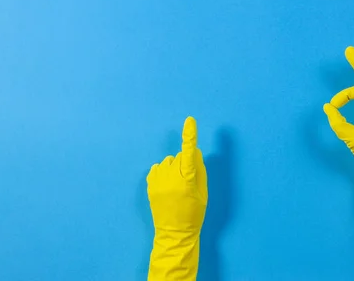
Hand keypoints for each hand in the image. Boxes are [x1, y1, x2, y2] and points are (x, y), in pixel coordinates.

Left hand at [147, 116, 207, 280]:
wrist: (175, 232)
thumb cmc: (194, 213)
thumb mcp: (203, 193)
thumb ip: (199, 171)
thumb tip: (195, 153)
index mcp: (188, 180)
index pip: (190, 153)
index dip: (190, 136)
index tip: (190, 121)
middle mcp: (172, 177)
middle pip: (180, 156)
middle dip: (186, 163)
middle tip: (188, 180)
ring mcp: (159, 181)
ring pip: (169, 161)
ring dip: (174, 167)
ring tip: (176, 185)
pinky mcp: (150, 184)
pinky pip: (157, 168)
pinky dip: (163, 172)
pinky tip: (166, 185)